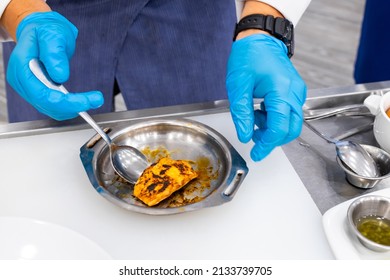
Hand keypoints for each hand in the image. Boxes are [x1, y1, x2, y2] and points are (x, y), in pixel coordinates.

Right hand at [6, 12, 103, 120]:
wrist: (42, 31)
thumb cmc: (46, 30)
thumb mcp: (52, 34)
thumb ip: (54, 54)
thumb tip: (60, 76)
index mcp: (21, 67)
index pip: (40, 93)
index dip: (63, 102)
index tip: (85, 102)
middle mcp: (22, 82)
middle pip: (46, 104)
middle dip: (72, 106)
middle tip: (96, 100)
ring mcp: (29, 88)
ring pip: (51, 108)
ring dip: (73, 108)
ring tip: (94, 99)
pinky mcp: (38, 92)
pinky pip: (53, 106)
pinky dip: (69, 106)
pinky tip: (83, 100)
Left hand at [226, 34, 305, 160]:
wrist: (260, 38)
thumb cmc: (249, 56)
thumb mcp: (238, 85)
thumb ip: (241, 113)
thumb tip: (245, 136)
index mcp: (282, 91)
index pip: (279, 127)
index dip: (267, 144)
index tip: (255, 153)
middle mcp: (294, 92)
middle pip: (291, 129)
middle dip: (272, 139)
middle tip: (254, 140)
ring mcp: (297, 91)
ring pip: (291, 122)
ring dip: (272, 128)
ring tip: (253, 118)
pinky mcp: (294, 91)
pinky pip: (288, 112)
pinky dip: (275, 119)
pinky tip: (260, 112)